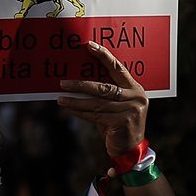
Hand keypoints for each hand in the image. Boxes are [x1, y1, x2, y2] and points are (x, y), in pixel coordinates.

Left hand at [57, 42, 146, 157]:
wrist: (131, 150)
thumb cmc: (119, 124)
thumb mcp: (116, 106)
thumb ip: (105, 94)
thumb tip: (78, 81)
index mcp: (135, 88)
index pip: (118, 69)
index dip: (104, 56)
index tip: (89, 46)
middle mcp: (136, 97)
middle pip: (104, 87)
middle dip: (81, 84)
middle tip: (62, 82)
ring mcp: (131, 110)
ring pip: (96, 103)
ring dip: (75, 100)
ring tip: (60, 98)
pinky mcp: (122, 122)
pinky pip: (95, 115)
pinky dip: (80, 112)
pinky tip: (69, 108)